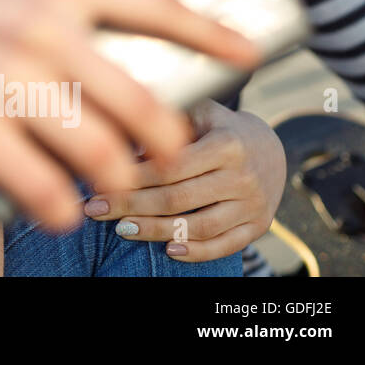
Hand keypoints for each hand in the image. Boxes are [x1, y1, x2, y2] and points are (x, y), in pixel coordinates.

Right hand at [0, 0, 261, 231]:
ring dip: (115, 179)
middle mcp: (38, 25)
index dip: (211, 37)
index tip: (246, 57)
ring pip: (99, 153)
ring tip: (108, 183)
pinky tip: (58, 208)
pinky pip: (41, 186)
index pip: (155, 7)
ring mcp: (1, 79)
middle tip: (157, 150)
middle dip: (162, 137)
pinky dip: (59, 207)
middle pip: (140, 103)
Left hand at [83, 99, 285, 260]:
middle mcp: (243, 176)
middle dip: (131, 205)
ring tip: (121, 229)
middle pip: (178, 199)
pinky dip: (196, 253)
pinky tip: (167, 250)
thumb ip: (164, 119)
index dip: (131, 176)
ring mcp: (253, 205)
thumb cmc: (217, 125)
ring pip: (199, 227)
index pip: (170, 167)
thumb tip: (119, 132)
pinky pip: (225, 245)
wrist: (269, 146)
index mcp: (226, 145)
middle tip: (95, 208)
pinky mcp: (259, 226)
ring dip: (155, 231)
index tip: (96, 180)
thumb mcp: (197, 111)